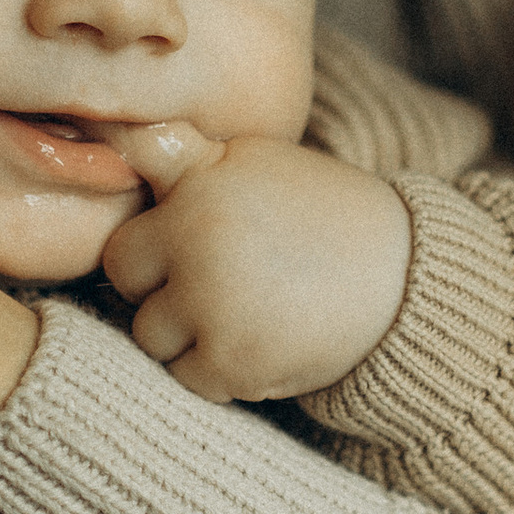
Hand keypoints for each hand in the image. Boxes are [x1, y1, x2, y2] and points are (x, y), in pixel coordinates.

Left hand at [102, 130, 412, 404]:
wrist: (405, 276)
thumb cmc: (321, 215)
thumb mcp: (252, 164)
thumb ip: (179, 159)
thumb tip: (108, 133)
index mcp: (198, 193)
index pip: (122, 248)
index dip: (155, 255)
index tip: (195, 255)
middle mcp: (197, 247)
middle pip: (129, 294)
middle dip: (162, 294)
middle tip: (224, 286)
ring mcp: (214, 309)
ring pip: (154, 340)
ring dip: (189, 337)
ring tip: (247, 313)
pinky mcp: (236, 363)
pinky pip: (192, 380)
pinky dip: (221, 372)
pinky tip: (264, 342)